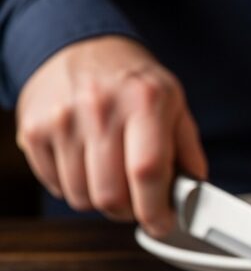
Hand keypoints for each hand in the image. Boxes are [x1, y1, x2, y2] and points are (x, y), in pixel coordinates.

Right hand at [15, 35, 205, 236]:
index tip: (162, 224)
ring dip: (102, 200)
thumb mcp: (175, 103)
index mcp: (144, 101)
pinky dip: (76, 187)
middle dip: (130, 211)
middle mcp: (100, 108)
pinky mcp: (33, 130)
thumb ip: (189, 150)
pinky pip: (56, 186)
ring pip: (82, 197)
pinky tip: (88, 165)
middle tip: (139, 203)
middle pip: (111, 194)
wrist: (81, 46)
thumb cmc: (133, 81)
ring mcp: (61, 120)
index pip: (147, 171)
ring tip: (113, 177)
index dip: (156, 210)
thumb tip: (198, 194)